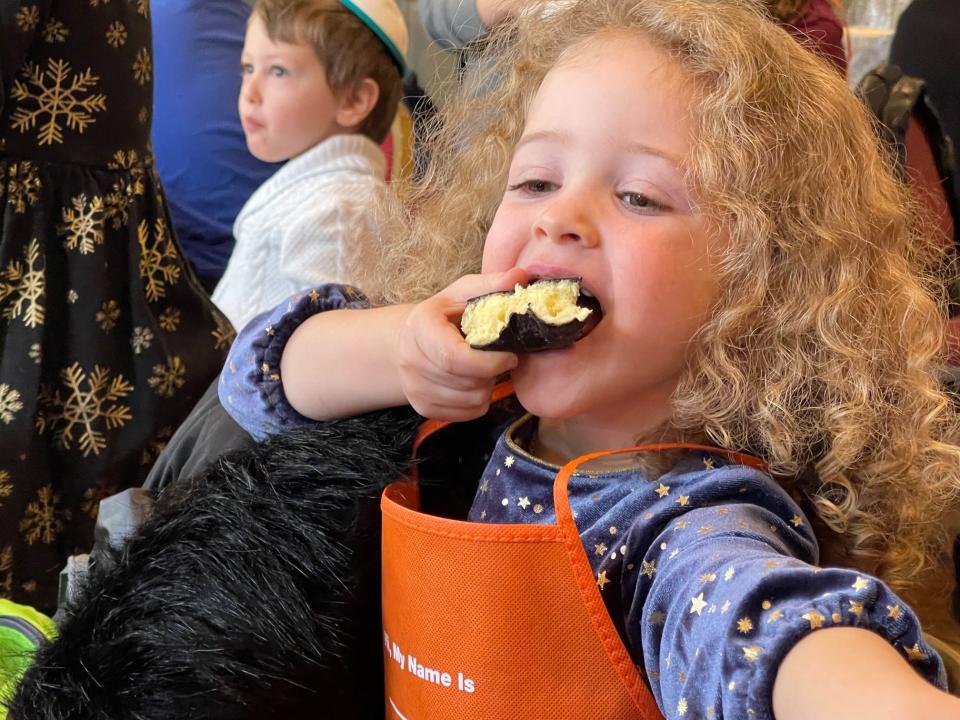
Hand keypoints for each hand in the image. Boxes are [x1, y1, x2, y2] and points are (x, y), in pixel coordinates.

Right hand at [395, 268, 527, 420]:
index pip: (453, 358)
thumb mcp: (465, 292)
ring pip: (470, 400)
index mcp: (420, 327)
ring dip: (487, 386)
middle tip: (499, 357)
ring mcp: (414, 389)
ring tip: (484, 368)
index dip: (490, 361)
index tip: (511, 354)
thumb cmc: (445, 314)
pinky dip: (480, 401)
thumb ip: (493, 284)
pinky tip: (475, 382)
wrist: (411, 340)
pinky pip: (467, 414)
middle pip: (466, 382)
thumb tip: (521, 276)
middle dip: (493, 372)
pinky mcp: (423, 409)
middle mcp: (410, 361)